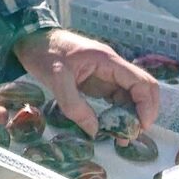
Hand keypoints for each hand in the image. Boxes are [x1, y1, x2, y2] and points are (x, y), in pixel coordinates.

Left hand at [13, 27, 160, 136]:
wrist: (31, 40)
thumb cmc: (44, 53)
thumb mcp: (56, 79)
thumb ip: (74, 106)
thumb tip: (95, 130)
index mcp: (108, 60)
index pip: (141, 81)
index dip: (147, 105)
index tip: (142, 126)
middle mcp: (112, 67)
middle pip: (142, 89)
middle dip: (143, 112)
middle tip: (131, 135)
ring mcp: (106, 75)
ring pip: (131, 96)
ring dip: (131, 116)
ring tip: (121, 138)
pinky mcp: (98, 82)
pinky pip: (116, 99)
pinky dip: (118, 114)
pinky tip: (112, 128)